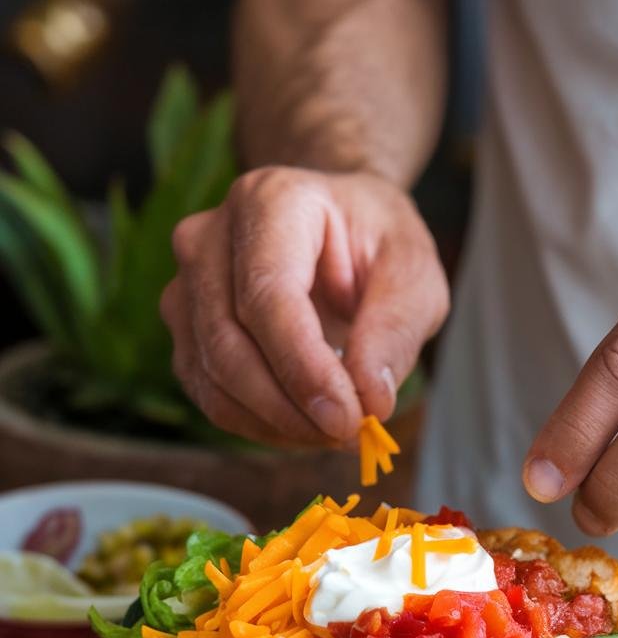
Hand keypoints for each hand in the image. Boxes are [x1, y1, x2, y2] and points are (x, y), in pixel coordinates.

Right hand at [161, 168, 448, 445]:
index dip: (303, 367)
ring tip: (338, 432)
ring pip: (214, 378)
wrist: (335, 224)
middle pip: (229, 343)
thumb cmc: (373, 239)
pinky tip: (306, 426)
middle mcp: (209, 237)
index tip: (348, 418)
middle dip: (291, 407)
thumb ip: (395, 329)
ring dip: (278, 424)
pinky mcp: (185, 329)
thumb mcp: (412, 270)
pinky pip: (210, 395)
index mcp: (268, 201)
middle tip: (351, 435)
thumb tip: (371, 398)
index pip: (268, 296)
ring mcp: (185, 284)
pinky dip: (260, 425)